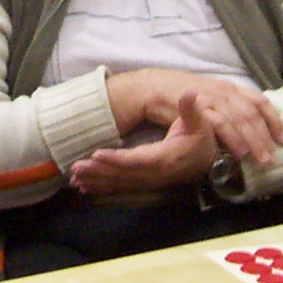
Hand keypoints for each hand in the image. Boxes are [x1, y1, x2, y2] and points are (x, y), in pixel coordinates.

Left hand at [69, 92, 217, 194]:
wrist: (208, 157)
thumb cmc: (201, 136)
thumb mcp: (200, 121)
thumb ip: (192, 110)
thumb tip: (189, 94)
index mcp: (168, 157)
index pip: (139, 160)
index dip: (118, 159)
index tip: (96, 155)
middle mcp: (158, 173)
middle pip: (125, 174)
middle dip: (99, 172)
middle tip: (76, 168)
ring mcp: (151, 181)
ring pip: (121, 183)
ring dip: (98, 181)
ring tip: (75, 179)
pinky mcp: (146, 183)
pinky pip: (123, 187)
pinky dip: (104, 188)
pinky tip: (86, 188)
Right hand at [107, 71, 282, 163]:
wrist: (151, 87)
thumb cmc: (179, 94)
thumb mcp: (208, 97)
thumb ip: (227, 107)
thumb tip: (245, 126)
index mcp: (229, 87)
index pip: (259, 101)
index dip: (273, 119)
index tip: (282, 137)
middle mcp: (224, 90)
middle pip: (252, 114)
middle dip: (265, 136)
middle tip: (272, 157)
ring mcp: (211, 97)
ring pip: (240, 120)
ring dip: (252, 141)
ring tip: (260, 159)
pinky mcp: (199, 107)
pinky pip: (220, 124)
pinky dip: (232, 139)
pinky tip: (238, 152)